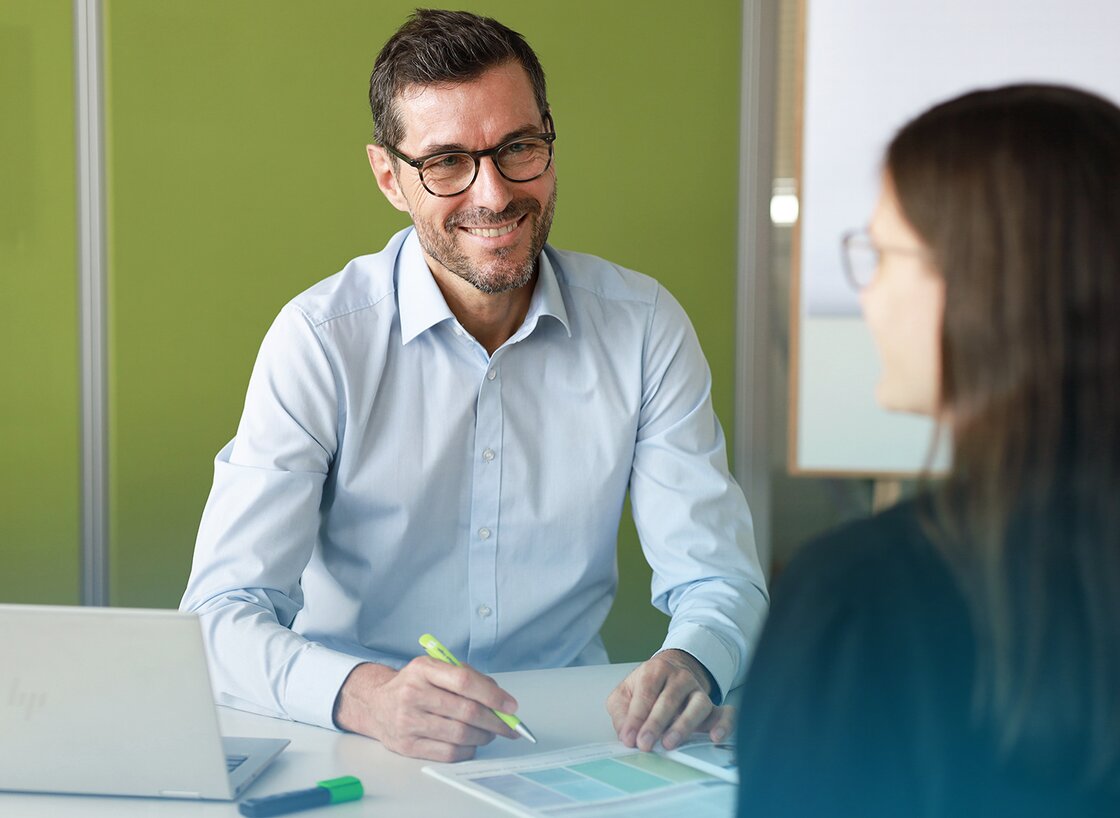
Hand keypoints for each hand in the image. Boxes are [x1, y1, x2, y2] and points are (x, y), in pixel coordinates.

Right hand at [332, 658, 520, 760]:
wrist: (376, 703)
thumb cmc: (413, 685)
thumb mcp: (435, 668)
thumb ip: (467, 677)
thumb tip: (500, 698)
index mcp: (423, 669)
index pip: (464, 681)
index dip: (493, 695)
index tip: (511, 706)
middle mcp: (413, 693)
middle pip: (466, 711)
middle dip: (495, 722)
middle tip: (508, 726)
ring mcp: (408, 721)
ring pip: (460, 734)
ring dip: (483, 737)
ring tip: (489, 733)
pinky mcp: (407, 745)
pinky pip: (448, 753)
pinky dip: (467, 750)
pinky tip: (471, 744)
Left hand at [606, 649, 734, 751]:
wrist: (672, 673)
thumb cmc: (647, 687)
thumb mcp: (626, 693)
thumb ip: (621, 713)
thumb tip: (626, 734)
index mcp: (656, 671)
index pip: (647, 692)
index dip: (637, 716)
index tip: (629, 737)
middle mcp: (680, 678)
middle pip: (670, 699)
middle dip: (656, 723)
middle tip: (645, 743)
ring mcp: (698, 691)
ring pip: (697, 705)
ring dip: (683, 725)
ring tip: (669, 743)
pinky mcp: (713, 707)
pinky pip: (724, 712)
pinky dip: (723, 724)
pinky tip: (715, 737)